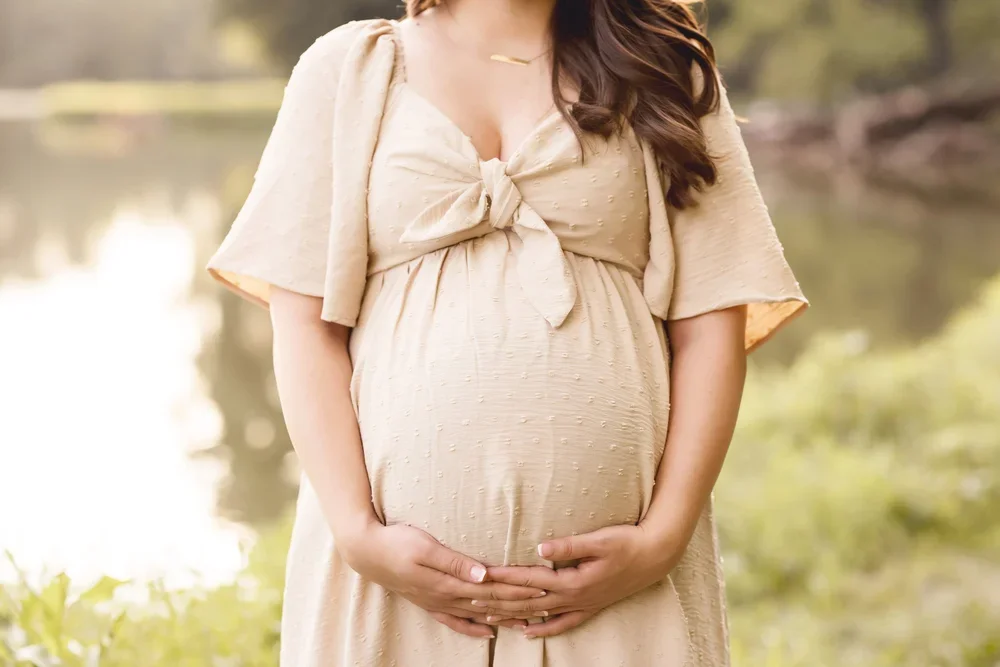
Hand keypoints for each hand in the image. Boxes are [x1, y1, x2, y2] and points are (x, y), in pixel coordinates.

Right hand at [338, 522, 546, 637]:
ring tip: (529, 623)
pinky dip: (475, 628)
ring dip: (505, 618)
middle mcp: (447, 597)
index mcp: (449, 582)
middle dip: (520, 604)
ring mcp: (438, 603)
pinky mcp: (430, 603)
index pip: (493, 588)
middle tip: (547, 603)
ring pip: (479, 615)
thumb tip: (484, 574)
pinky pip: (457, 622)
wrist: (366, 553)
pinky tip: (489, 631)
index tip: (544, 585)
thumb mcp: (425, 547)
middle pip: (491, 604)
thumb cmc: (397, 542)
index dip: (519, 588)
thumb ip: (455, 562)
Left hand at [482, 524, 682, 637]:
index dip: (504, 576)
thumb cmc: (627, 543)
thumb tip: (539, 545)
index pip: (529, 579)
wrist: (655, 557)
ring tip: (487, 617)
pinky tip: (528, 633)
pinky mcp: (589, 606)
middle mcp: (573, 597)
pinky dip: (543, 629)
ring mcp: (581, 604)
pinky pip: (562, 623)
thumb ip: (569, 545)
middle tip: (471, 600)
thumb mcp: (600, 540)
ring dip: (513, 616)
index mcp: (572, 580)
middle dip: (499, 600)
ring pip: (540, 615)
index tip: (481, 574)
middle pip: (528, 601)